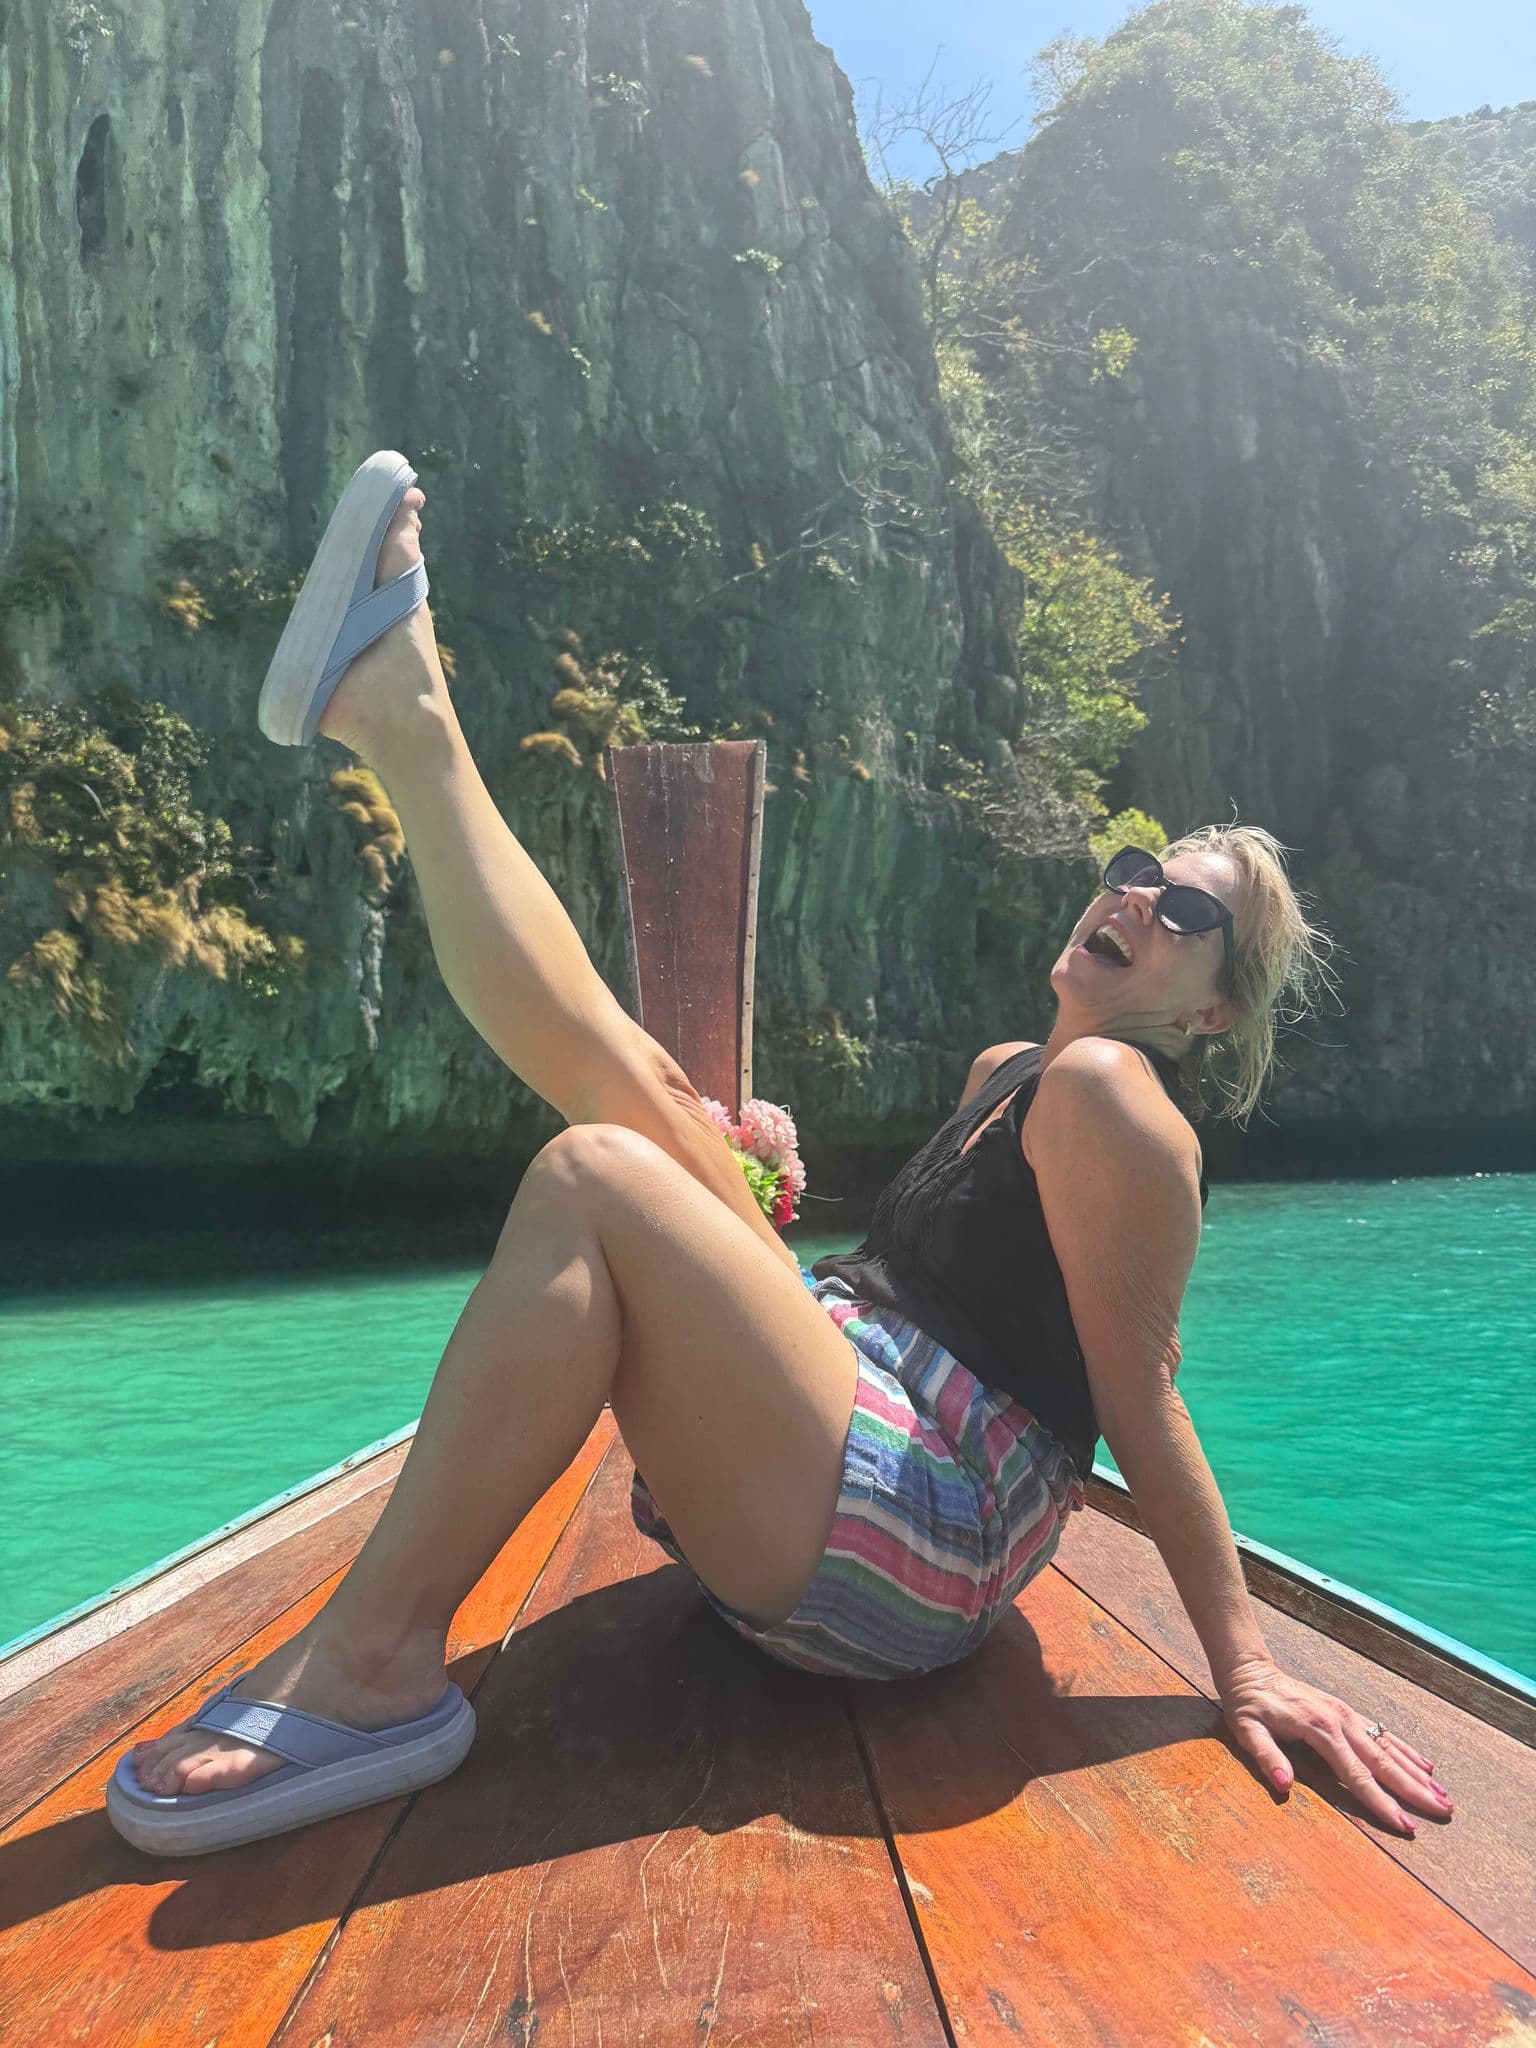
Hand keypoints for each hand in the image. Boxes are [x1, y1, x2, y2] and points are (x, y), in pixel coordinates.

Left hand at [1217, 1658, 1453, 1835]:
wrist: (1250, 1671)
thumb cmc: (1247, 1705)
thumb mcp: (1247, 1731)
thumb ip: (1266, 1757)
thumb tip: (1284, 1786)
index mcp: (1320, 1729)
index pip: (1356, 1774)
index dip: (1381, 1802)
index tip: (1405, 1825)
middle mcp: (1341, 1721)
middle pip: (1384, 1762)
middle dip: (1415, 1791)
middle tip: (1444, 1814)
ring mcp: (1348, 1715)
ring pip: (1390, 1748)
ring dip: (1418, 1773)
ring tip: (1445, 1797)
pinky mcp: (1348, 1713)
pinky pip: (1383, 1734)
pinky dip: (1408, 1751)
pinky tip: (1426, 1766)